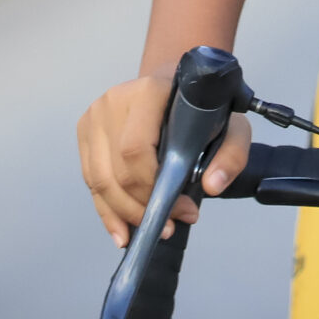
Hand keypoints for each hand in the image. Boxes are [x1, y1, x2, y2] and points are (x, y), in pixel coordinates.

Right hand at [77, 71, 251, 245]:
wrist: (174, 88)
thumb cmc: (200, 108)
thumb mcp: (231, 127)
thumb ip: (231, 156)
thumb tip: (212, 185)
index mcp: (148, 92)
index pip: (136, 149)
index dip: (154, 188)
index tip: (183, 210)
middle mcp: (114, 101)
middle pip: (117, 171)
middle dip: (142, 208)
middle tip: (169, 226)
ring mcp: (95, 117)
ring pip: (100, 180)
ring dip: (124, 214)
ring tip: (149, 230)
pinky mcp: (86, 134)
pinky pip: (91, 181)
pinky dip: (107, 210)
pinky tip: (122, 230)